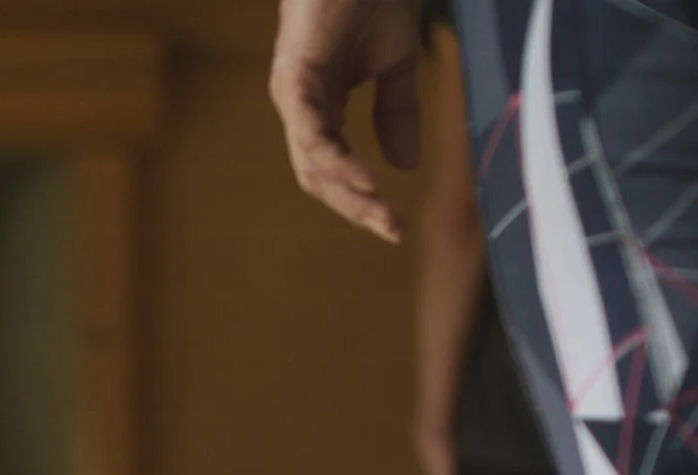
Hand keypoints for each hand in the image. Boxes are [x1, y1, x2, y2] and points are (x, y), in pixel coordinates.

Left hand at [271, 0, 425, 241]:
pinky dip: (336, 160)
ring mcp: (293, 96)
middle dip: (355, 208)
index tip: (395, 226)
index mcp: (322, 110)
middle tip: (391, 230)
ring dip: (348, 193)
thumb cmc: (372, 2)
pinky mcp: (293, 78)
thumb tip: (404, 167)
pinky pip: (311, 132)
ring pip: (313, 162)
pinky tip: (363, 181)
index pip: (335, 170)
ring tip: (381, 214)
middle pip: (319, 177)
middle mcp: (301, 109)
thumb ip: (395, 113)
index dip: (362, 200)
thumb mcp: (395, 67)